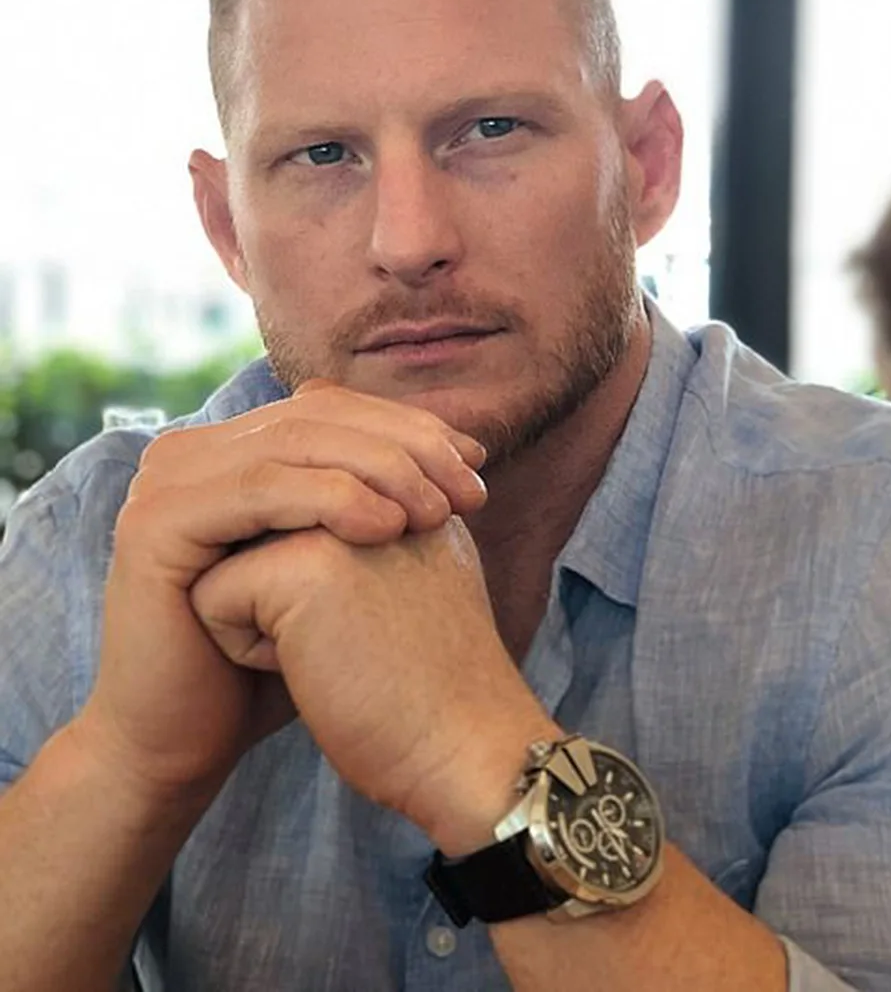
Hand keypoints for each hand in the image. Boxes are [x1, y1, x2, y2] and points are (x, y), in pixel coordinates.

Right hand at [76, 381, 488, 803]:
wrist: (189, 741)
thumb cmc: (278, 663)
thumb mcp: (345, 566)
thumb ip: (385, 498)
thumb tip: (471, 449)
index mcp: (232, 450)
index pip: (334, 407)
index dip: (412, 426)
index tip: (480, 463)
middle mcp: (192, 454)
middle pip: (318, 418)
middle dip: (407, 447)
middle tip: (470, 491)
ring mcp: (165, 483)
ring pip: (295, 445)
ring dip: (381, 470)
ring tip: (438, 514)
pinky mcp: (153, 523)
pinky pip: (259, 490)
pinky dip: (330, 500)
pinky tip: (387, 529)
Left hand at [187, 518, 555, 850]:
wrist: (464, 751)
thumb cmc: (431, 693)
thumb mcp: (414, 587)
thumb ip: (371, 540)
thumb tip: (288, 541)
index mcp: (412, 485)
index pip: (301, 508)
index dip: (310, 580)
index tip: (377, 627)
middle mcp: (379, 488)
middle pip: (259, 528)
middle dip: (278, 590)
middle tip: (361, 641)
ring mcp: (342, 517)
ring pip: (229, 555)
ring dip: (262, 614)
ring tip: (337, 647)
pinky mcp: (299, 564)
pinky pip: (212, 595)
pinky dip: (247, 648)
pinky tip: (315, 667)